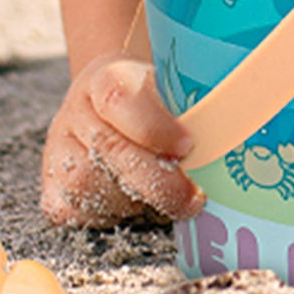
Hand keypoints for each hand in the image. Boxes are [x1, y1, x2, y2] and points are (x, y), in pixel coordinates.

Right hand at [39, 52, 204, 227]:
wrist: (111, 104)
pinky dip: (111, 217)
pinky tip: (133, 207)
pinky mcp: (52, 191)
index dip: (155, 127)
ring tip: (166, 198)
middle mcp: (75, 112)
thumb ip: (195, 104)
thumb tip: (241, 122)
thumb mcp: (172, 86)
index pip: (122, 99)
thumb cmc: (156, 100)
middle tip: (194, 200)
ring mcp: (58, 151)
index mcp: (107, 76)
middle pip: (111, 150)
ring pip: (93, 187)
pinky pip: (79, 213)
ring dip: (137, 201)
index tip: (189, 146)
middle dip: (159, 182)